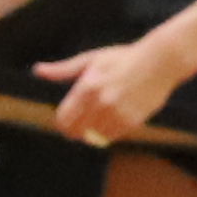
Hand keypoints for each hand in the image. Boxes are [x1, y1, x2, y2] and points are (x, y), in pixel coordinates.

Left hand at [38, 42, 181, 149]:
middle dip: (77, 131)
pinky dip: (112, 131)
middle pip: (77, 132)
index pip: (63, 120)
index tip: (67, 124)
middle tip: (82, 126)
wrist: (159, 62)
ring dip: (96, 132)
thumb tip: (37, 70)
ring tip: (104, 117)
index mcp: (86, 87)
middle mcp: (99, 103)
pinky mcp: (132, 121)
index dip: (63, 124)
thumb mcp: (91, 59)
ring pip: (95, 137)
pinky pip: (113, 136)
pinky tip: (117, 117)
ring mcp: (117, 113)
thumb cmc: (123, 58)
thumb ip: (62, 70)